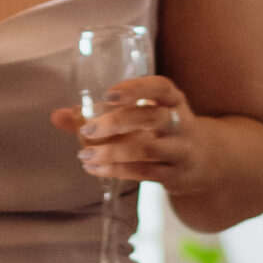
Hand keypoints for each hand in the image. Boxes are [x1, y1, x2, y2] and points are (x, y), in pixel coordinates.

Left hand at [51, 76, 203, 192]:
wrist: (205, 161)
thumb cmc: (161, 131)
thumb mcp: (141, 116)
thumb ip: (98, 114)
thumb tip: (57, 116)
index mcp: (173, 100)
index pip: (161, 87)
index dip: (136, 89)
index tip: (109, 95)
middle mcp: (181, 123)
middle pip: (154, 118)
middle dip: (118, 123)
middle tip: (87, 129)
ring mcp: (181, 150)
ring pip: (148, 151)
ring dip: (112, 152)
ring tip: (85, 154)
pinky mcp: (176, 175)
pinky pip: (145, 173)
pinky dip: (117, 170)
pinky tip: (94, 168)